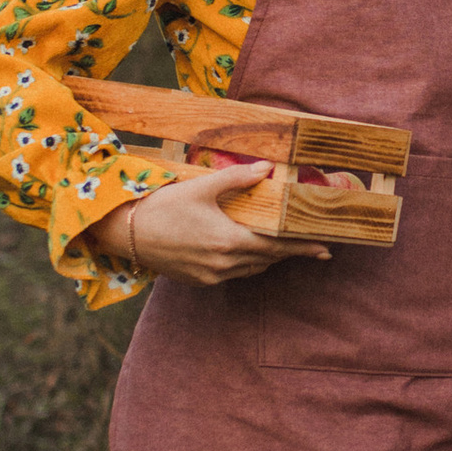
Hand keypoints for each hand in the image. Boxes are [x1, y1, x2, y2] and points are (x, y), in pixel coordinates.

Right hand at [87, 163, 330, 287]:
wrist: (125, 232)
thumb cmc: (163, 205)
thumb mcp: (202, 187)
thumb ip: (237, 179)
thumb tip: (267, 169)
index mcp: (229, 241)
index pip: (276, 246)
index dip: (302, 247)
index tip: (325, 248)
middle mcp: (224, 264)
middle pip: (268, 260)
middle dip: (291, 253)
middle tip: (315, 248)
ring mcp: (210, 276)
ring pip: (251, 269)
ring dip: (267, 258)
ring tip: (283, 247)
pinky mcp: (198, 281)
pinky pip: (232, 274)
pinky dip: (245, 263)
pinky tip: (247, 251)